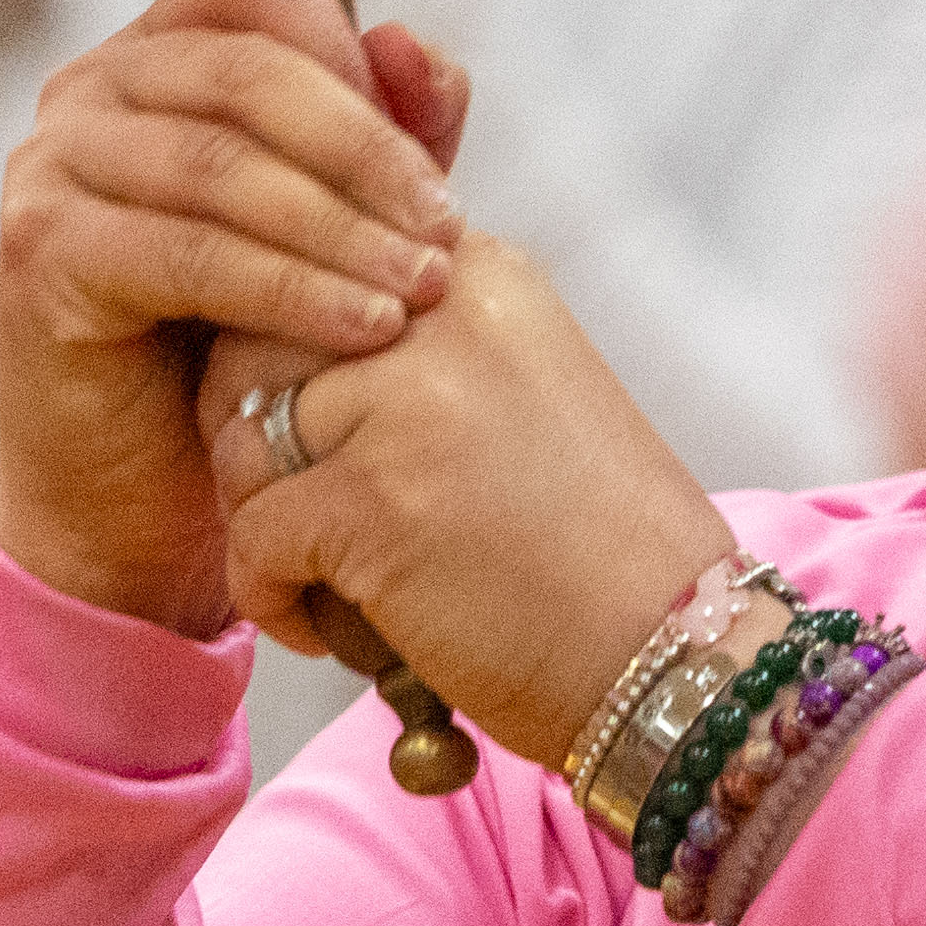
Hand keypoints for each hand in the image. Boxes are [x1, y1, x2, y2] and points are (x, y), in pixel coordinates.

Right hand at [0, 0, 461, 634]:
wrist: (144, 502)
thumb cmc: (242, 355)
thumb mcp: (332, 233)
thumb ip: (382, 136)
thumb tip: (417, 46)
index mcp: (159, 55)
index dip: (352, 54)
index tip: (432, 163)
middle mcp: (90, 90)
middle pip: (249, 69)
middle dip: (367, 152)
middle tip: (449, 231)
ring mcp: (52, 163)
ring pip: (222, 165)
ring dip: (341, 229)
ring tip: (424, 290)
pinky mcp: (41, 250)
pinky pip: (189, 252)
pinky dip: (290, 290)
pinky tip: (364, 331)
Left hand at [218, 234, 737, 763]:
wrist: (686, 656)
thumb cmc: (601, 551)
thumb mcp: (520, 395)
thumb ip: (416, 354)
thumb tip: (267, 351)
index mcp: (480, 275)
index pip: (308, 268)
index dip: (280, 363)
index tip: (310, 441)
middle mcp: (439, 312)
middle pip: (250, 344)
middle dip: (246, 437)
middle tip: (289, 514)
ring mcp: (404, 402)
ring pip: (239, 440)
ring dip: (260, 522)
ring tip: (324, 583)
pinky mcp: (372, 501)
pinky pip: (253, 536)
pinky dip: (273, 597)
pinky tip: (330, 633)